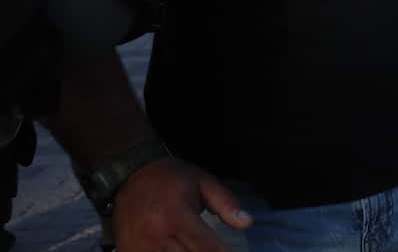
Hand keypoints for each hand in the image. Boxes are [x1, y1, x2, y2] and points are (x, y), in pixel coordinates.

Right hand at [112, 156, 251, 251]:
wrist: (130, 174)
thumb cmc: (170, 178)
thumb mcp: (204, 182)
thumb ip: (226, 203)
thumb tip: (246, 222)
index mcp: (178, 218)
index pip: (206, 248)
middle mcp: (157, 237)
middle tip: (217, 250)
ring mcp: (139, 248)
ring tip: (194, 247)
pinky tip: (178, 250)